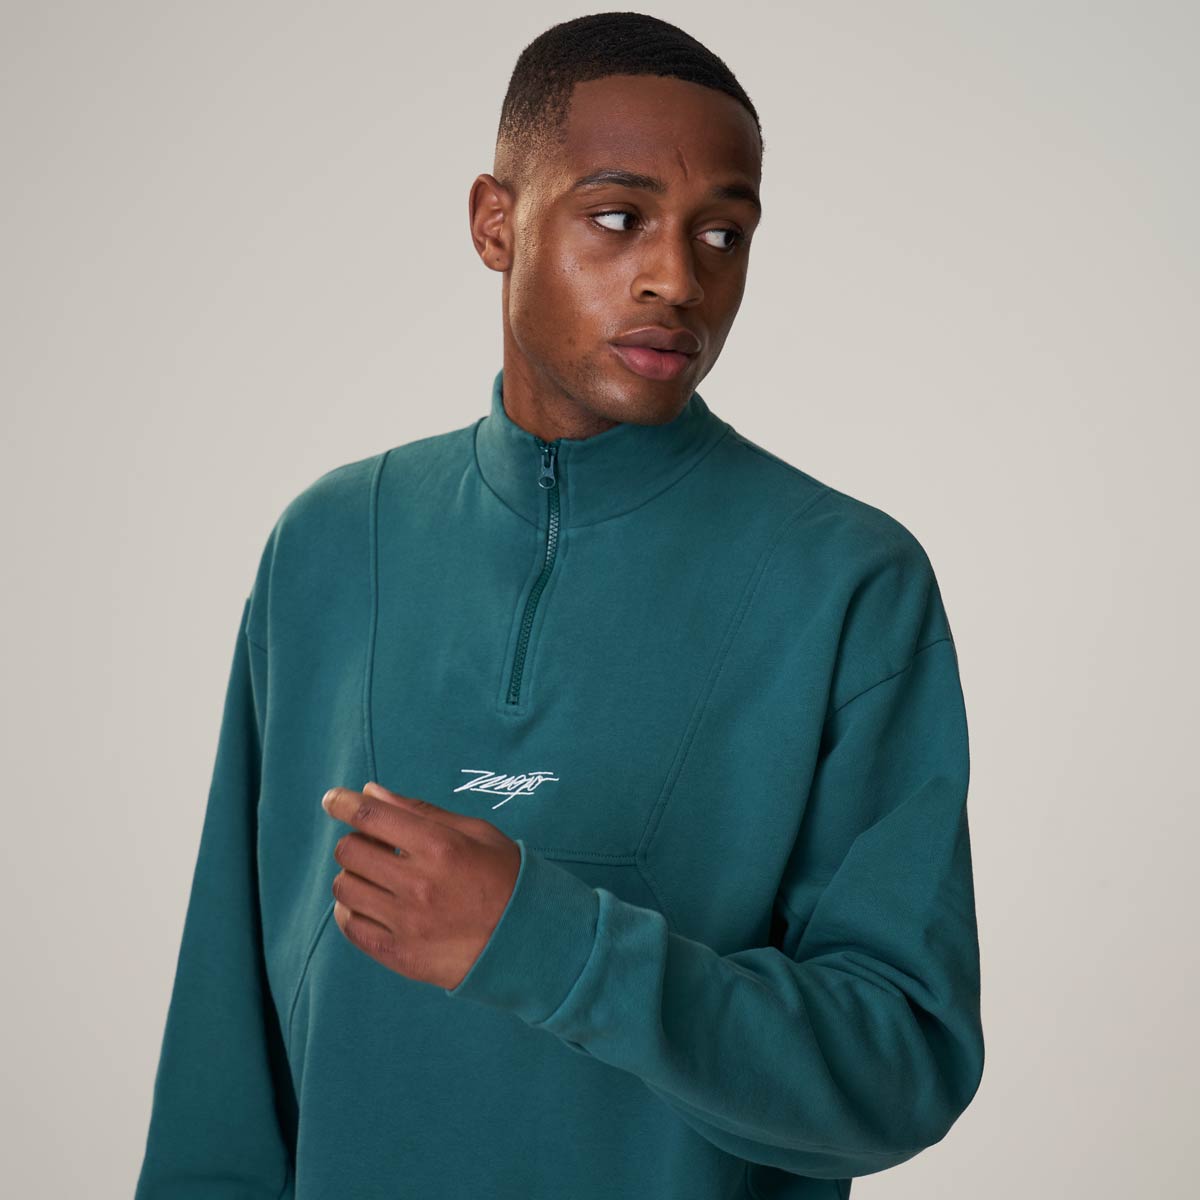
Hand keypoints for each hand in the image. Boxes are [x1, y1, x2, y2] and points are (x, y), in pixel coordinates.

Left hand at [320, 781, 521, 989]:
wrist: (528, 941)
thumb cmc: (505, 878)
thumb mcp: (475, 832)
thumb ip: (420, 812)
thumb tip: (371, 793)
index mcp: (440, 847)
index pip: (371, 816)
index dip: (343, 802)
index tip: (333, 799)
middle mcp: (418, 884)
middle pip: (350, 851)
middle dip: (356, 840)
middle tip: (374, 844)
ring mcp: (407, 923)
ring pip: (345, 888)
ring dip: (354, 875)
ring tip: (377, 876)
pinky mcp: (400, 955)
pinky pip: (350, 927)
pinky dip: (351, 910)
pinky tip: (371, 903)